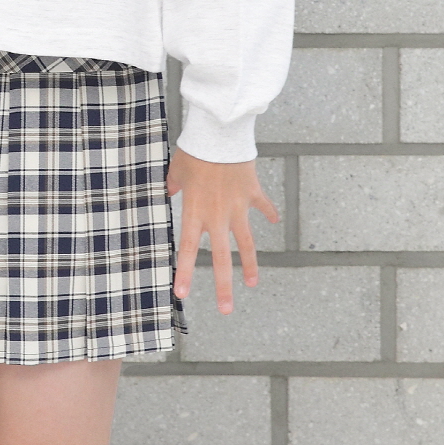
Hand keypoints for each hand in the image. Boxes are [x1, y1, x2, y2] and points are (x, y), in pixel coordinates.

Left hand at [168, 154, 278, 315]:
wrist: (220, 134)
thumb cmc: (194, 151)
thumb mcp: (175, 170)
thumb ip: (172, 185)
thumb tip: (169, 190)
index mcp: (195, 211)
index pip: (187, 249)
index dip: (185, 273)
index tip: (182, 295)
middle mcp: (217, 215)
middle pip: (221, 257)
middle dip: (224, 286)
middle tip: (225, 310)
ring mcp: (237, 206)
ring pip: (246, 242)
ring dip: (249, 264)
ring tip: (252, 284)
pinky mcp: (252, 192)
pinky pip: (262, 205)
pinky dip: (269, 212)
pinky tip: (275, 220)